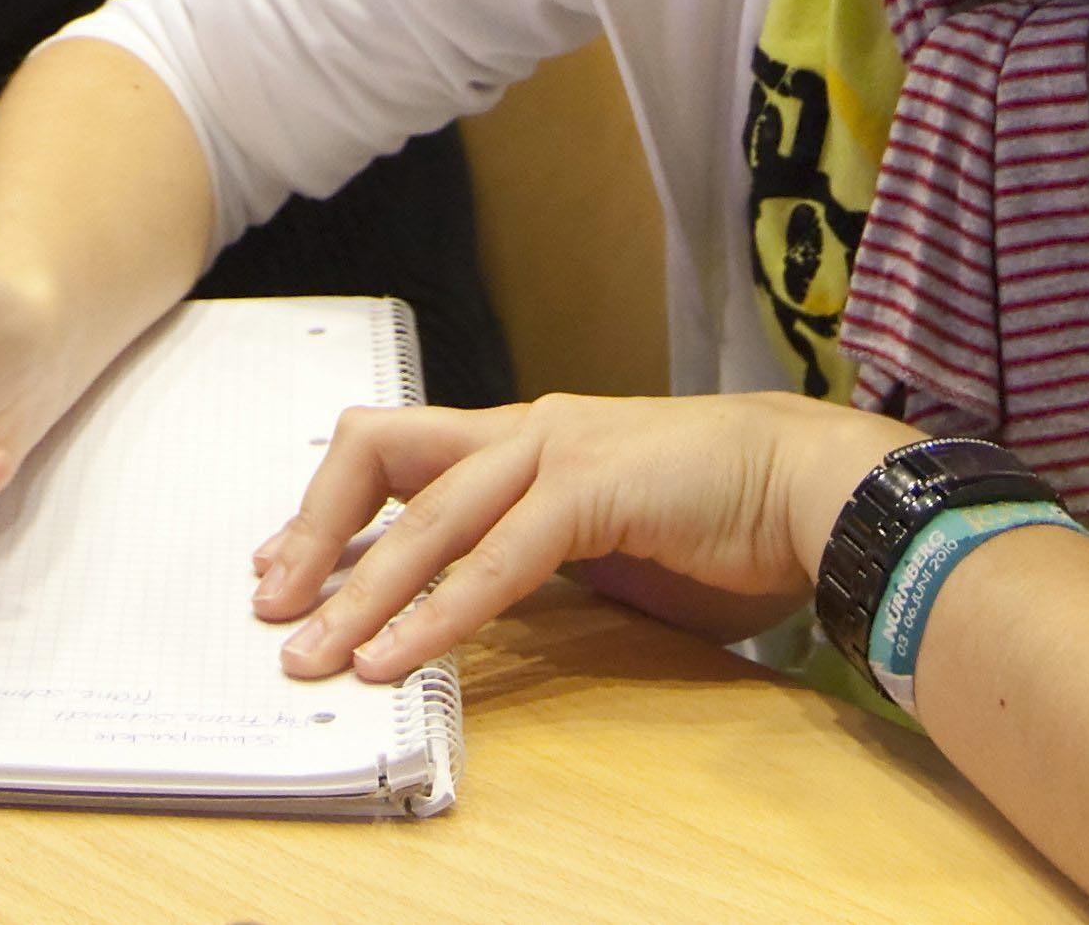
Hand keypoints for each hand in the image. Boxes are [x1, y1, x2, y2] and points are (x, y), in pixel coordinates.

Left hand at [252, 391, 904, 685]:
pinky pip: (496, 560)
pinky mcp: (592, 489)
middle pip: (381, 461)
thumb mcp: (601, 540)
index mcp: (524, 440)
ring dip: (362, 593)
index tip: (287, 568)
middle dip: (315, 536)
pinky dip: (439, 613)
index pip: (396, 454)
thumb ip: (532, 558)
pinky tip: (398, 656)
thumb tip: (463, 607)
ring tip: (315, 652)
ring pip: (427, 519)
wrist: (815, 488)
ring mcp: (556, 452)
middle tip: (272, 606)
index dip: (332, 509)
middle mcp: (526, 432)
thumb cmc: (722, 520)